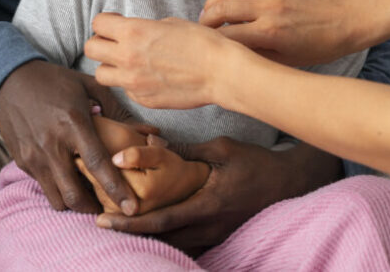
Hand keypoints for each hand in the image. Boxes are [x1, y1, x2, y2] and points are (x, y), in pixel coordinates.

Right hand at [0, 60, 142, 213]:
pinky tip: (73, 181)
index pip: (97, 163)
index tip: (132, 207)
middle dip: (95, 207)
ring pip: (57, 198)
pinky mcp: (22, 162)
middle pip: (75, 193)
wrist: (13, 81)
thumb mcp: (90, 85)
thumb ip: (117, 109)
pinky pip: (44, 187)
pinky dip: (60, 191)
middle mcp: (52, 145)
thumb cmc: (57, 81)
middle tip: (111, 207)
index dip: (116, 188)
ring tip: (92, 196)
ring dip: (76, 203)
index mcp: (73, 123)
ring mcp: (34, 156)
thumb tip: (147, 130)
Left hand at [86, 13, 238, 109]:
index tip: (116, 23)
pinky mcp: (143, 100)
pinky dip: (132, 84)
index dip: (106, 22)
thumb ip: (145, 28)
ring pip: (101, 74)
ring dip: (111, 66)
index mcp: (134, 32)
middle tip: (115, 43)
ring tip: (128, 63)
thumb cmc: (202, 43)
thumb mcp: (171, 23)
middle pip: (90, 48)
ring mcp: (133, 82)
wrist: (220, 72)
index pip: (98, 23)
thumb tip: (135, 33)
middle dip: (101, 43)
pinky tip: (150, 77)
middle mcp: (127, 57)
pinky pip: (126, 90)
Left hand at [95, 136, 341, 256]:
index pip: (161, 220)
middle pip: (161, 239)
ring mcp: (215, 234)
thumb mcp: (222, 149)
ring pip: (173, 243)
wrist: (289, 182)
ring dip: (146, 236)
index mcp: (207, 205)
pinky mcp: (220, 233)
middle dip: (129, 233)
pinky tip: (153, 224)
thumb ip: (187, 152)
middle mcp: (208, 226)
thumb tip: (154, 145)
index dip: (130, 223)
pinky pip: (187, 241)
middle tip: (99, 222)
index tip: (103, 219)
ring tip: (119, 223)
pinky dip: (166, 235)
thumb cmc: (256, 162)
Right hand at [200, 0, 360, 64]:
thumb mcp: (285, 60)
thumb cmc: (318, 47)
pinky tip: (228, 0)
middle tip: (201, 28)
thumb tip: (229, 50)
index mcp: (270, 33)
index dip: (211, 42)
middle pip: (222, 8)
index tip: (204, 46)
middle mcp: (269, 8)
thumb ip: (255, 54)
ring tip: (209, 12)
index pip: (226, 35)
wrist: (345, 20)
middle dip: (205, 19)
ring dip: (214, 0)